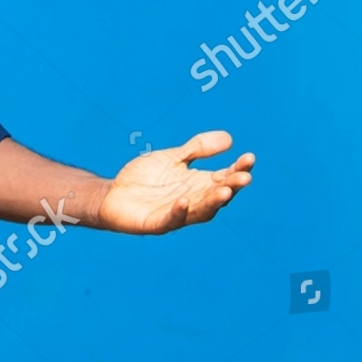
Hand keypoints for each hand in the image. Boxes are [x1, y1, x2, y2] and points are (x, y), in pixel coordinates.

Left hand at [95, 130, 254, 234]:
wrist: (112, 194)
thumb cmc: (145, 178)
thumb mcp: (173, 158)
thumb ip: (197, 149)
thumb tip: (229, 139)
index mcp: (200, 184)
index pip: (225, 177)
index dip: (238, 169)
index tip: (249, 157)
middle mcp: (194, 200)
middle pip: (218, 195)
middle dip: (232, 186)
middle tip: (244, 177)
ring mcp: (177, 213)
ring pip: (201, 211)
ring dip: (213, 202)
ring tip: (225, 191)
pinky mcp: (157, 223)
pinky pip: (171, 219)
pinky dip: (179, 212)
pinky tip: (183, 201)